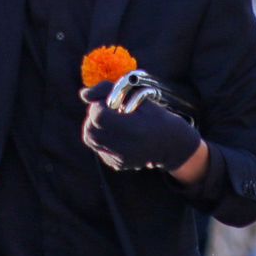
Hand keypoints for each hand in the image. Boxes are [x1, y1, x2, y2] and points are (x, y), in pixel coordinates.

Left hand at [80, 81, 201, 172]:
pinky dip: (102, 137)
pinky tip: (117, 134)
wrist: (171, 145)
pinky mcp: (117, 164)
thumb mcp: (139, 97)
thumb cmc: (156, 116)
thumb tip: (83, 94)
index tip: (110, 102)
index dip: (99, 105)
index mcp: (133, 128)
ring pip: (90, 138)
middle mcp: (125, 147)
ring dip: (96, 126)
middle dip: (95, 116)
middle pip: (90, 128)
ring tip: (112, 121)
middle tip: (109, 111)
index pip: (98, 116)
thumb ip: (109, 91)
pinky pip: (98, 148)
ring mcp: (120, 159)